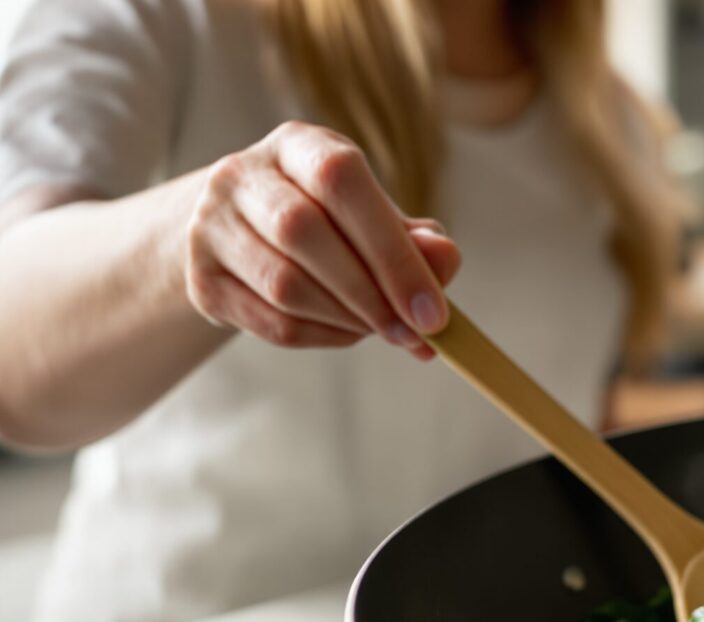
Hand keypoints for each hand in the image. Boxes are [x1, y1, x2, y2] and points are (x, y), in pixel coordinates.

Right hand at [181, 122, 460, 359]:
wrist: (243, 234)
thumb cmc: (331, 222)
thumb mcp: (375, 216)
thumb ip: (415, 238)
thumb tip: (444, 258)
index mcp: (298, 146)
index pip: (340, 180)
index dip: (391, 249)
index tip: (432, 309)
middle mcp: (243, 175)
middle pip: (304, 233)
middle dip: (372, 294)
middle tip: (415, 333)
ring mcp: (212, 226)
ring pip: (285, 286)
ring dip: (348, 320)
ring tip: (384, 329)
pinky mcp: (202, 280)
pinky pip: (271, 322)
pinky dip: (323, 337)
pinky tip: (346, 331)